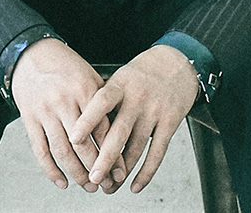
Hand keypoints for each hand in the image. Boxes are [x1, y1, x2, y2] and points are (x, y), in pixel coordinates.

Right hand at [11, 38, 125, 193]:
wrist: (31, 52)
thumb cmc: (64, 64)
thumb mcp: (88, 74)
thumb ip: (103, 100)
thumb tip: (121, 129)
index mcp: (84, 90)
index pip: (103, 130)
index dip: (113, 155)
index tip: (121, 173)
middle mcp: (65, 102)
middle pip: (84, 146)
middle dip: (97, 170)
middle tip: (106, 186)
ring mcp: (45, 111)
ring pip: (63, 152)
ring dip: (77, 174)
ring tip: (89, 186)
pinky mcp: (29, 118)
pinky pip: (40, 151)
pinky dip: (51, 171)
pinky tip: (62, 182)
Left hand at [70, 45, 198, 192]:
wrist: (177, 63)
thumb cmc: (141, 74)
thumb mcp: (121, 77)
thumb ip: (105, 99)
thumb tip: (81, 127)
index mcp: (121, 84)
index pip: (102, 102)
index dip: (87, 120)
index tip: (74, 139)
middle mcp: (137, 98)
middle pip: (119, 132)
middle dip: (105, 159)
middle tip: (93, 178)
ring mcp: (155, 110)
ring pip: (136, 148)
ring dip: (123, 171)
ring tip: (109, 187)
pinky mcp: (171, 122)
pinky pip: (157, 152)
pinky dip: (146, 173)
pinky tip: (135, 185)